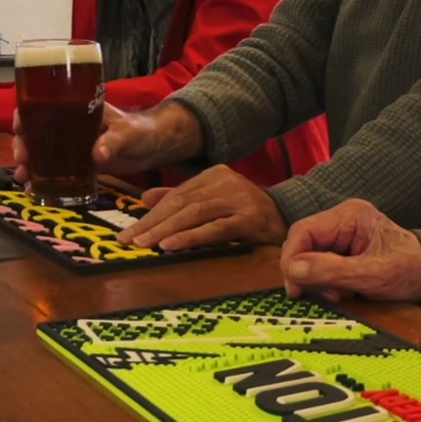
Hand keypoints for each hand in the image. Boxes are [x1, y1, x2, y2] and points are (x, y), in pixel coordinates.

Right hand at [12, 102, 202, 184]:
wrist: (156, 147)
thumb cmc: (141, 131)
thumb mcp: (127, 133)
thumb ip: (113, 142)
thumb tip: (97, 154)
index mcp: (78, 108)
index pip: (43, 104)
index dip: (25, 114)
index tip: (18, 128)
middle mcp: (70, 124)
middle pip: (36, 129)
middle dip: (22, 144)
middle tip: (21, 159)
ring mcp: (73, 144)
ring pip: (42, 150)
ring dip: (28, 162)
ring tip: (22, 178)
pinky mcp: (80, 162)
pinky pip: (56, 169)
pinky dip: (44, 178)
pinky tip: (33, 190)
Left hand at [116, 165, 286, 249]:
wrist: (292, 216)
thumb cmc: (250, 212)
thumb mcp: (214, 201)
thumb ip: (181, 198)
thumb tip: (145, 199)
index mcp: (214, 175)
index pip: (176, 196)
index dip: (150, 215)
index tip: (128, 233)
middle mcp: (225, 183)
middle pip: (181, 204)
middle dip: (152, 224)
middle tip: (128, 240)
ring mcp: (238, 200)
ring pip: (194, 214)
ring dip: (165, 230)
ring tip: (144, 244)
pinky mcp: (249, 219)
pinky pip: (214, 228)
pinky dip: (190, 236)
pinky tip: (171, 245)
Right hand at [280, 199, 420, 303]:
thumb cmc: (410, 270)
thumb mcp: (371, 275)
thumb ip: (331, 271)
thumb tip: (293, 270)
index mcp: (350, 215)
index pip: (303, 231)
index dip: (292, 259)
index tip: (294, 287)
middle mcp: (342, 220)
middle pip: (303, 244)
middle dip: (307, 273)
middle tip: (325, 295)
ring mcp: (343, 235)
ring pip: (310, 257)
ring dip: (317, 280)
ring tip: (339, 295)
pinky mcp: (344, 250)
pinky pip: (321, 265)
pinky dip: (326, 282)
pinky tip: (342, 292)